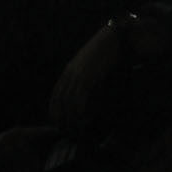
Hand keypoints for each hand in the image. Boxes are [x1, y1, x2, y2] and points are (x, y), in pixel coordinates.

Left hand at [47, 22, 123, 139]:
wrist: (115, 39)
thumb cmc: (107, 51)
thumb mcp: (91, 65)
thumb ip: (86, 78)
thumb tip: (87, 94)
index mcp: (69, 70)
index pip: (55, 95)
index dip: (55, 111)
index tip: (59, 124)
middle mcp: (69, 74)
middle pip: (59, 102)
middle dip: (62, 119)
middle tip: (67, 132)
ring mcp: (77, 75)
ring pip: (68, 103)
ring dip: (71, 120)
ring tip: (76, 131)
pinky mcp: (87, 78)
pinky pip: (79, 100)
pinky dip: (80, 113)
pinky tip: (84, 121)